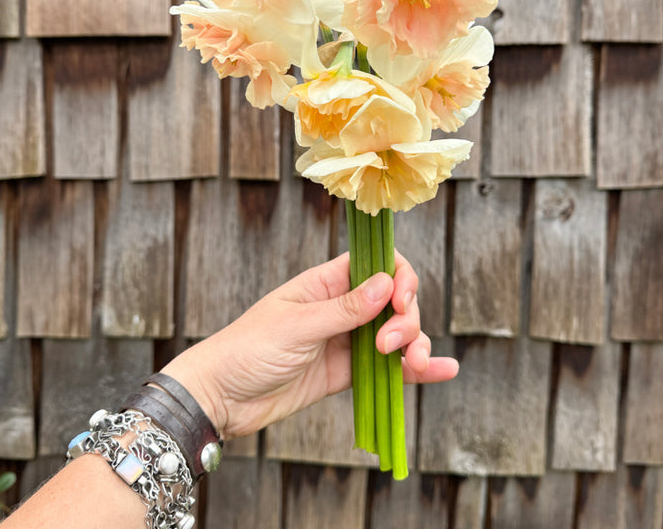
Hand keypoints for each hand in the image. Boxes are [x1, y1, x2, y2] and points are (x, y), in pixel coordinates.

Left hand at [162, 252, 458, 438]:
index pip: (376, 265)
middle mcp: (341, 308)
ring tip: (414, 364)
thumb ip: (345, 309)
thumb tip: (387, 281)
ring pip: (395, 334)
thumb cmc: (247, 350)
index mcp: (325, 284)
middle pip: (393, 301)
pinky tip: (442, 370)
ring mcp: (346, 341)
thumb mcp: (297, 326)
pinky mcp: (347, 373)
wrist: (220, 397)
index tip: (402, 300)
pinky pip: (387, 368)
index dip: (398, 277)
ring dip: (414, 345)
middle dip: (405, 319)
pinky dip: (415, 369)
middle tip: (389, 344)